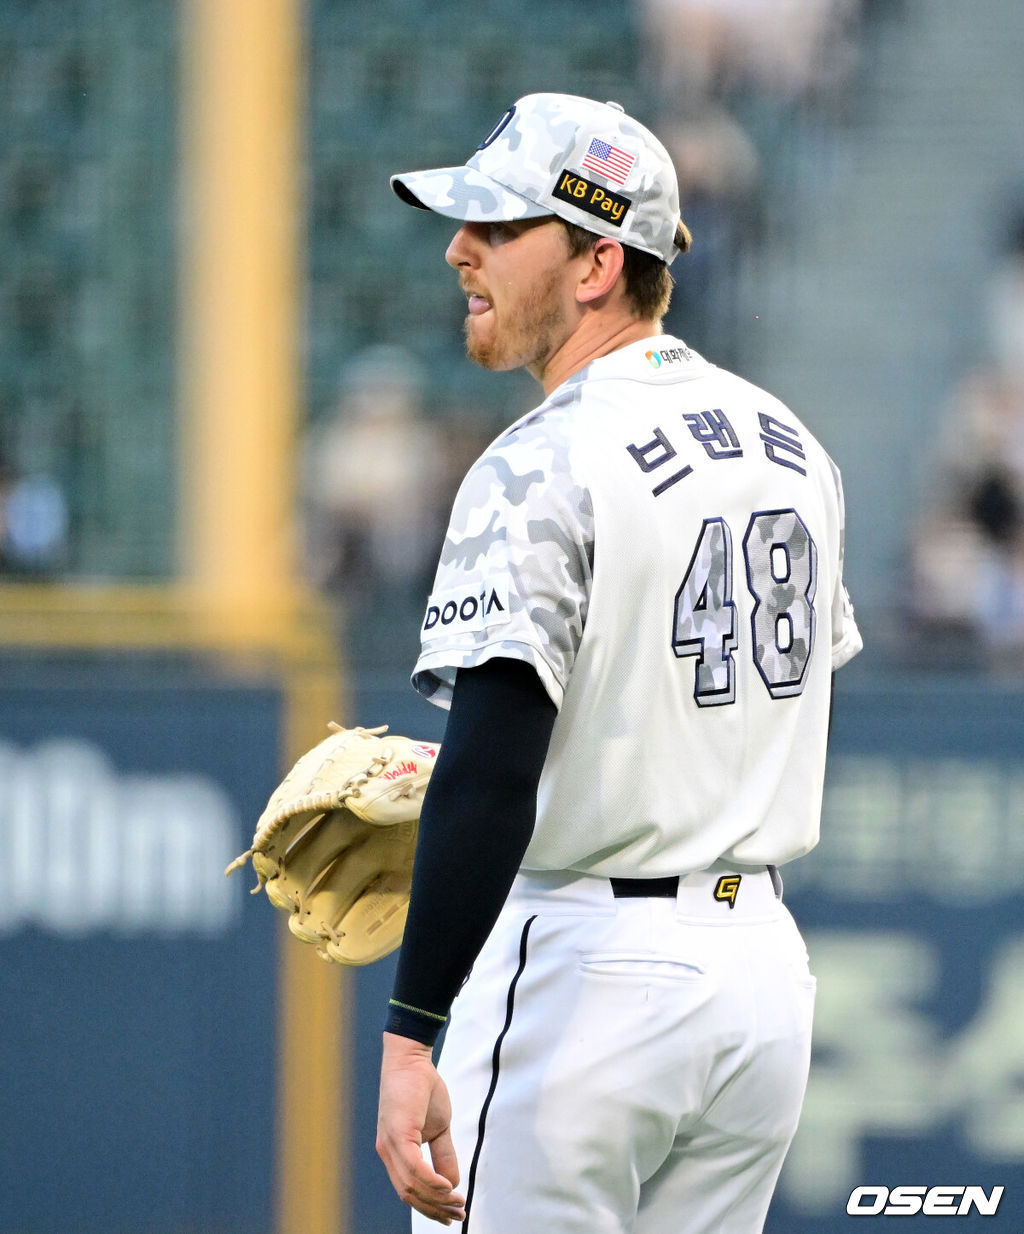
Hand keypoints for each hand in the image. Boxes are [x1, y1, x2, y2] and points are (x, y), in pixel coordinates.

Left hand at [377, 1032, 465, 1224]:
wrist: (411, 1059)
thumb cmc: (422, 1089)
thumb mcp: (438, 1128)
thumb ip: (443, 1155)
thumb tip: (452, 1183)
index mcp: (395, 1152)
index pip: (409, 1190)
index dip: (429, 1207)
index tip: (450, 1216)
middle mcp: (388, 1153)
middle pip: (409, 1195)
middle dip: (434, 1210)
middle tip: (457, 1217)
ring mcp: (390, 1145)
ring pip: (411, 1186)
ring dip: (436, 1199)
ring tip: (457, 1203)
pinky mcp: (398, 1134)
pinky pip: (414, 1168)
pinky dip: (431, 1182)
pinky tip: (447, 1187)